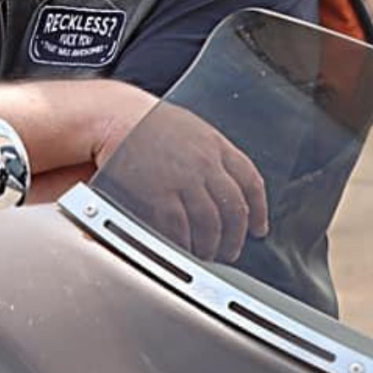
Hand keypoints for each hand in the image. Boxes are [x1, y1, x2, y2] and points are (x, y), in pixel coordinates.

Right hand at [93, 101, 267, 262]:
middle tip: (231, 251)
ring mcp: (184, 180)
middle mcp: (205, 163)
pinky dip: (185, 244)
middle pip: (233, 209)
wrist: (113, 117)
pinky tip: (183, 250)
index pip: (250, 182)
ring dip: (211, 245)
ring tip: (206, 255)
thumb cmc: (144, 121)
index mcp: (215, 144)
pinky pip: (180, 229)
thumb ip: (209, 152)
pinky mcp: (159, 195)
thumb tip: (223, 180)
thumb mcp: (189, 127)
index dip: (259, 210)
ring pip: (211, 223)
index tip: (258, 227)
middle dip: (235, 236)